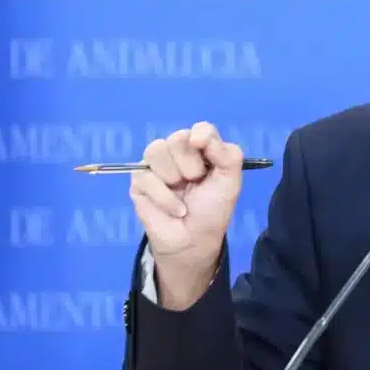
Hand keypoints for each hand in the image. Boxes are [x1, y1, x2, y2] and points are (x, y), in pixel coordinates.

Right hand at [130, 121, 244, 308]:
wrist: (194, 240)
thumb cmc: (213, 209)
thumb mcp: (230, 182)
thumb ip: (227, 154)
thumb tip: (200, 136)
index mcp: (203, 150)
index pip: (201, 128)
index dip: (201, 134)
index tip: (200, 145)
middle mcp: (179, 152)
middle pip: (178, 137)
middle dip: (190, 164)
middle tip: (196, 183)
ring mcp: (157, 164)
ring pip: (157, 150)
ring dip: (174, 177)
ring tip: (183, 193)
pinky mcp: (139, 180)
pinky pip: (146, 176)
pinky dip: (164, 197)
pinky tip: (175, 209)